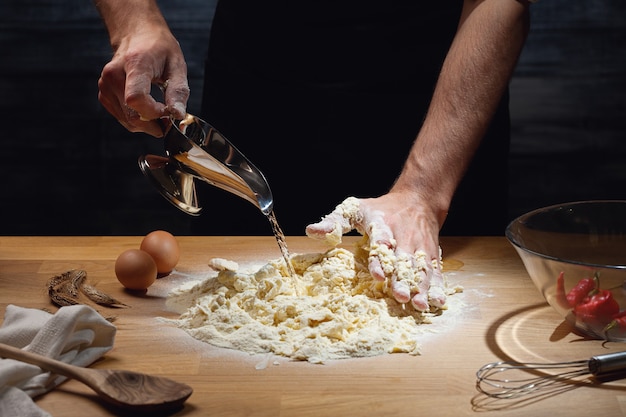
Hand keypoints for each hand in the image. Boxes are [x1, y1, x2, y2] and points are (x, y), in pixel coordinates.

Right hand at [97, 26, 189, 136]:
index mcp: (134, 64)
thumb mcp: (177, 65)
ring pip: (127, 120)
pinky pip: (122, 118)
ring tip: (159, 109)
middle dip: (154, 123)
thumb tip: (177, 114)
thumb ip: (178, 91)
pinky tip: (146, 107)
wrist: (137, 35)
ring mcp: (105, 85)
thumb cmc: (159, 48)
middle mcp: (113, 74)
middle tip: (168, 118)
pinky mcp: (104, 94)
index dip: (153, 112)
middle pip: (131, 115)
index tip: (167, 110)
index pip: (136, 98)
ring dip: (147, 123)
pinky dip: (137, 119)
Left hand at [305, 194, 446, 310]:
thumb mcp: (354, 209)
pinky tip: (437, 302)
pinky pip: (435, 271)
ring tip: (418, 305)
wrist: (418, 199)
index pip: (381, 241)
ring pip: (421, 268)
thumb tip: (311, 231)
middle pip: (403, 259)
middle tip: (400, 296)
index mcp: (383, 224)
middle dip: (402, 279)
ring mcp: (419, 246)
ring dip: (421, 287)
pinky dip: (437, 287)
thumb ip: (334, 223)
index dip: (380, 258)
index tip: (378, 274)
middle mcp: (404, 235)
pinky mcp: (431, 254)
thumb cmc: (381, 209)